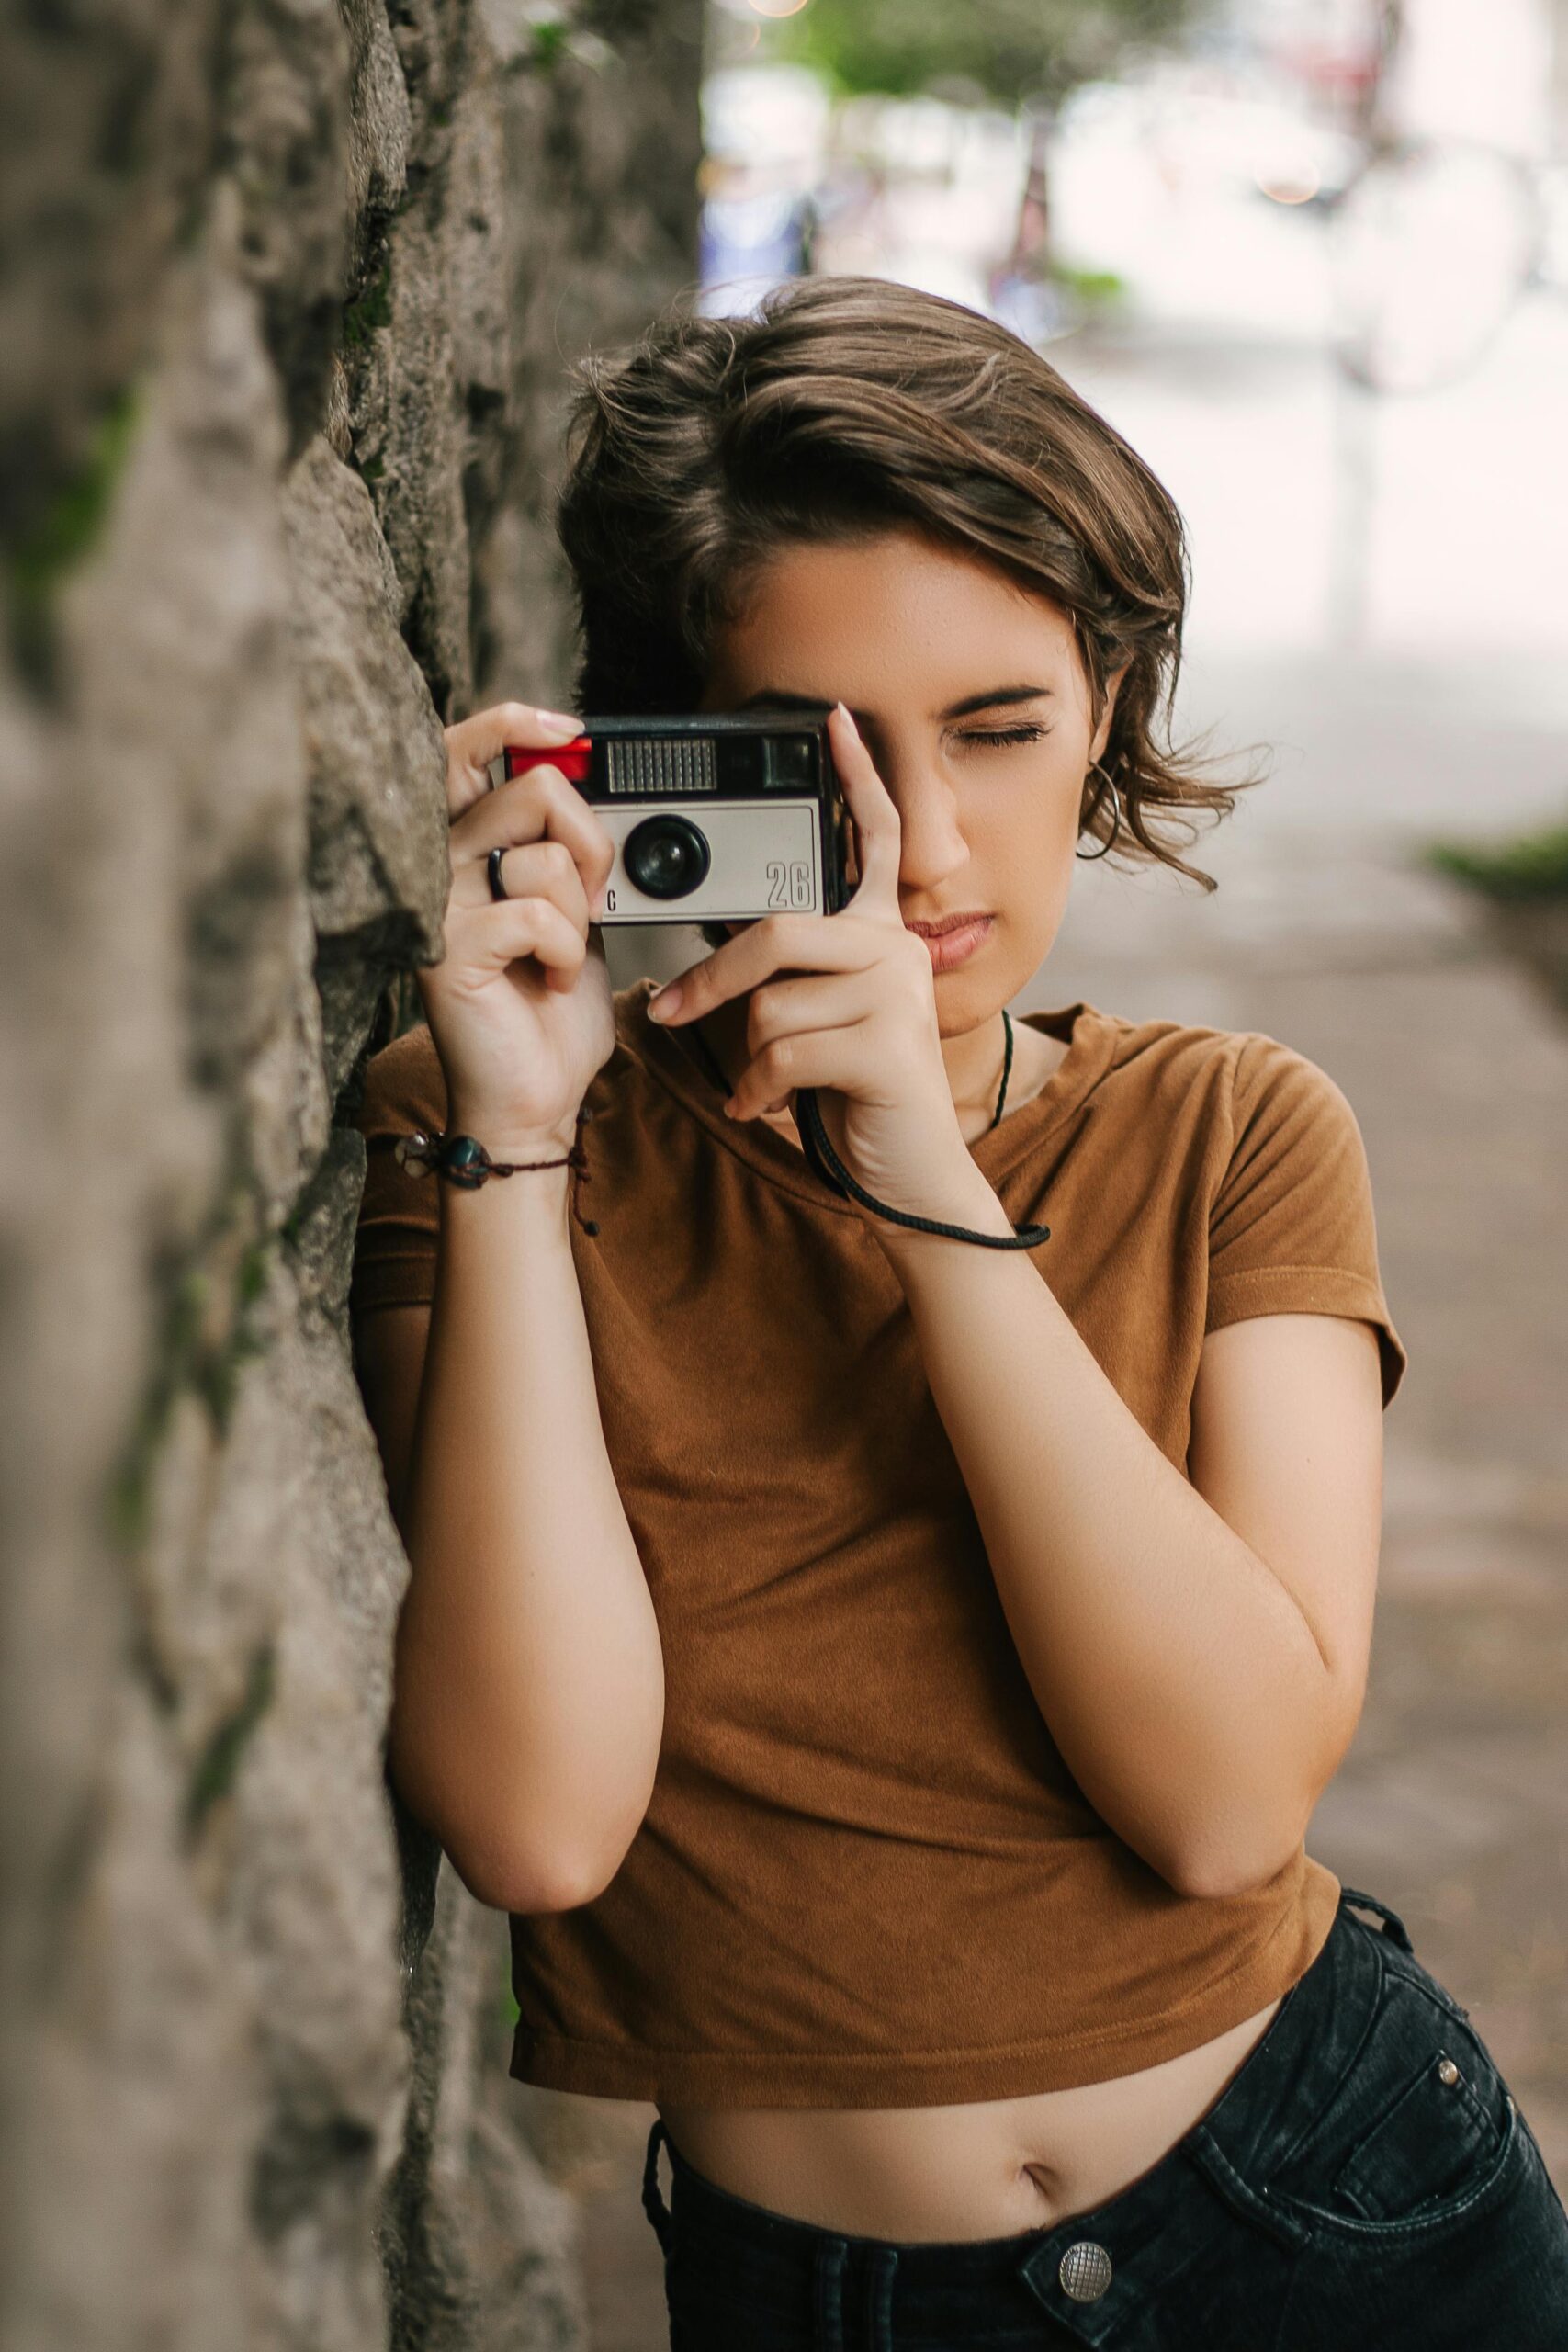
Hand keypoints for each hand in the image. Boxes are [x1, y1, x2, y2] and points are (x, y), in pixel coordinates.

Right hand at [416, 701, 617, 1152]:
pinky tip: (549, 981)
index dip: (515, 722)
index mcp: (462, 845)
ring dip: (580, 911)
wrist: (536, 1095)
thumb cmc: (548, 1009)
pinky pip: (538, 913)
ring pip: (543, 854)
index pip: (465, 749)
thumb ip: (566, 849)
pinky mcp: (447, 949)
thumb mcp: (572, 909)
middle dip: (589, 842)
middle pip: (531, 789)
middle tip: (590, 897)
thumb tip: (589, 784)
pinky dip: (566, 951)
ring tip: (558, 954)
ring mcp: (436, 905)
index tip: (570, 728)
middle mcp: (436, 864)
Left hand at [647, 704, 975, 1223]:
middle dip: (713, 982)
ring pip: (772, 1004)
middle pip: (777, 934)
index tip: (831, 723)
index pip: (871, 841)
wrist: (912, 1176)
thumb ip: (790, 977)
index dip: (854, 779)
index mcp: (879, 935)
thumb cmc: (858, 1097)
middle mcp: (895, 951)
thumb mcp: (819, 1022)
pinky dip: (760, 1090)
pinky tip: (772, 1106)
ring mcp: (897, 995)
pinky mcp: (887, 1046)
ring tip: (774, 1083)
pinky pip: (783, 1052)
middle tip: (671, 1013)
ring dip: (752, 1057)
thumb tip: (724, 955)